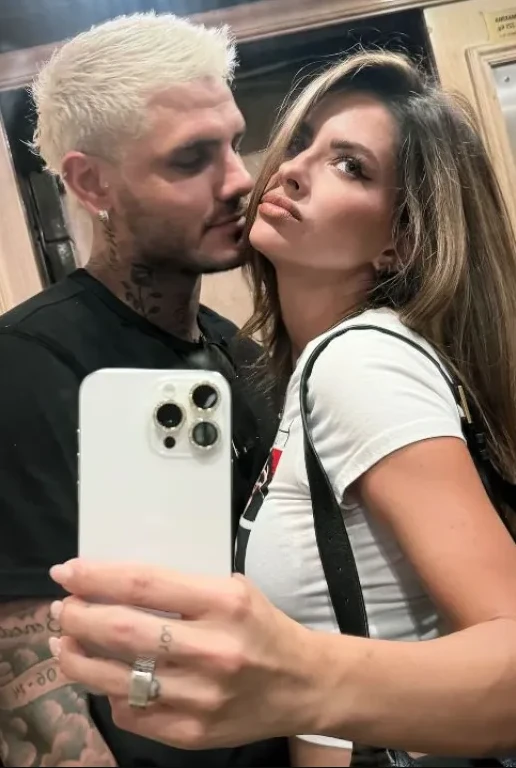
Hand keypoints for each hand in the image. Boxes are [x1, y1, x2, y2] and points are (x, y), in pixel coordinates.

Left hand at [49, 560, 326, 748]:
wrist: (304, 684)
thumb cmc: (263, 628)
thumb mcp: (234, 590)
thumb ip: (182, 587)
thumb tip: (115, 586)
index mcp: (225, 603)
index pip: (144, 585)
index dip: (96, 578)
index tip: (66, 572)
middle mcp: (213, 650)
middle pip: (122, 631)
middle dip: (77, 617)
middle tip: (60, 608)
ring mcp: (201, 698)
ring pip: (117, 679)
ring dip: (77, 658)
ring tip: (63, 643)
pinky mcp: (194, 734)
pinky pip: (133, 715)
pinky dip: (110, 695)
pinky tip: (105, 679)